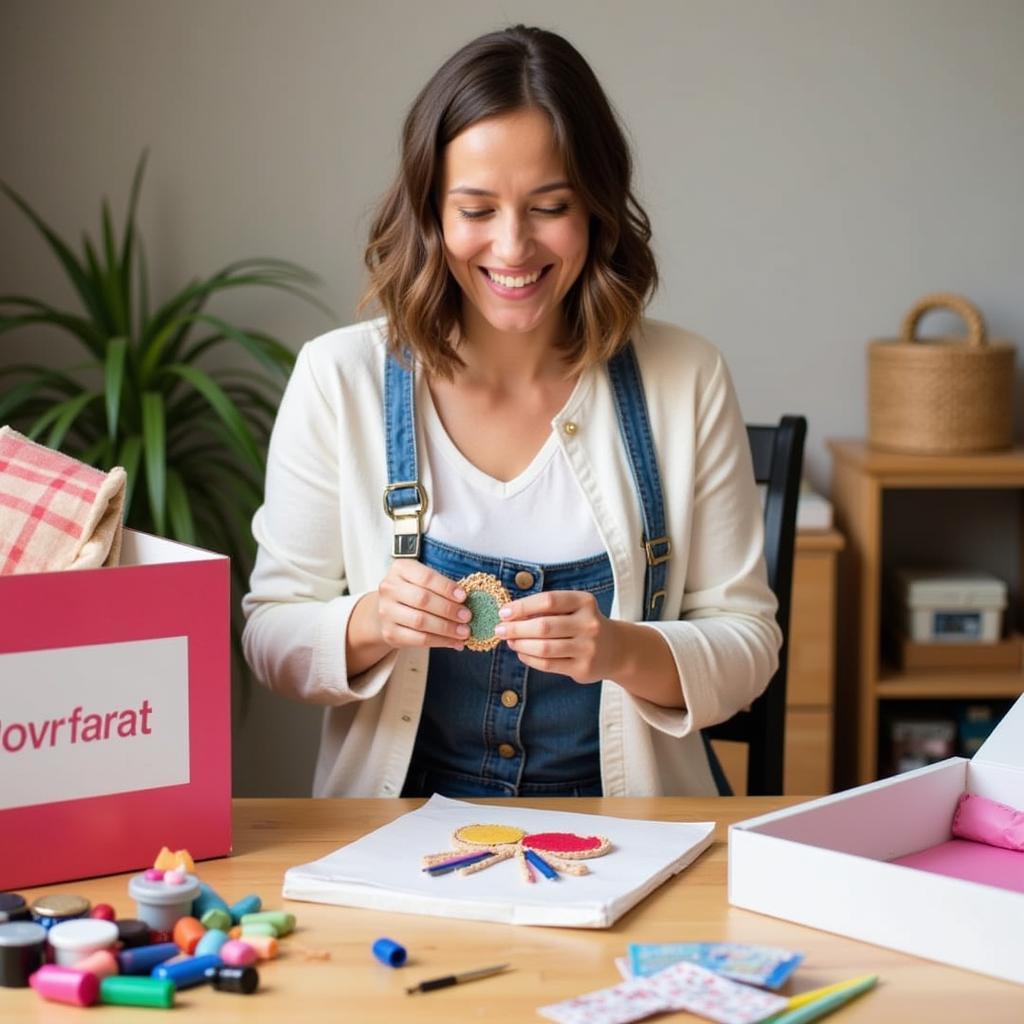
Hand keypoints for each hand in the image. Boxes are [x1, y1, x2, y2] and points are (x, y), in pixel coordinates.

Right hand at [375, 560, 470, 650]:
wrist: (389, 610)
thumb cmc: (413, 591)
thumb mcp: (423, 580)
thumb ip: (441, 586)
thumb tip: (466, 601)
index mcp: (400, 569)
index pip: (426, 577)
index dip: (446, 587)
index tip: (463, 597)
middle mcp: (389, 588)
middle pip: (422, 600)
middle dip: (448, 609)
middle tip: (467, 616)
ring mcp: (386, 612)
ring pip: (421, 622)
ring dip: (447, 628)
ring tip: (464, 631)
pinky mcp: (389, 633)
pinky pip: (418, 639)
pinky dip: (440, 641)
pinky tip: (454, 642)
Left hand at [494, 590, 620, 682]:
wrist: (617, 649)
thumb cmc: (584, 624)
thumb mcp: (574, 608)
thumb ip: (548, 608)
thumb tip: (511, 615)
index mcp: (585, 602)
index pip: (548, 601)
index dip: (522, 606)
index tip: (504, 612)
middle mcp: (589, 624)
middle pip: (544, 626)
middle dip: (516, 628)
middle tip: (500, 629)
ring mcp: (587, 648)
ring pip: (544, 648)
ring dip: (520, 645)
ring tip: (509, 641)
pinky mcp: (583, 668)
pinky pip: (548, 664)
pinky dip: (529, 659)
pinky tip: (522, 653)